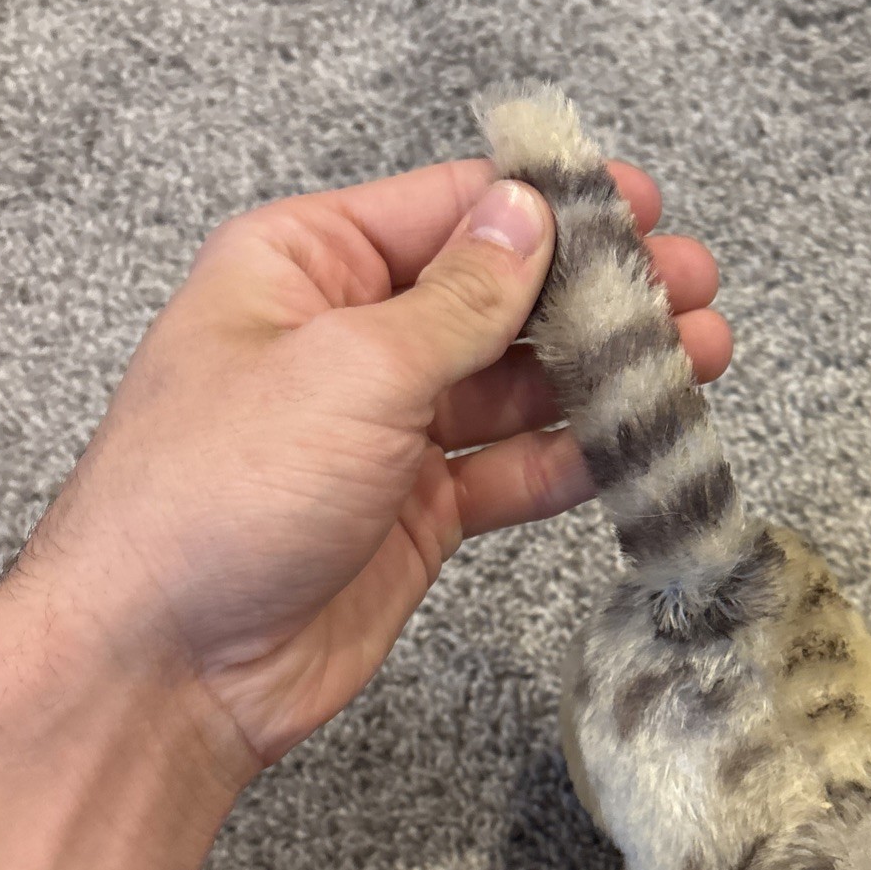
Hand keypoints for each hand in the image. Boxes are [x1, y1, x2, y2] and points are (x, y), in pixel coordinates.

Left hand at [15, 158, 730, 779]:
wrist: (171, 665)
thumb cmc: (219, 494)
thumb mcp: (349, 368)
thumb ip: (458, 297)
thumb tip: (529, 212)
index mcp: (308, 265)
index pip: (451, 209)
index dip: (554, 204)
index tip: (646, 208)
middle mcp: (351, 339)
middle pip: (500, 297)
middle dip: (599, 293)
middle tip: (694, 291)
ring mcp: (388, 429)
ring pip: (518, 387)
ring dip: (604, 376)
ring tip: (699, 359)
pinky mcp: (418, 511)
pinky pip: (512, 471)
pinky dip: (574, 459)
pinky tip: (640, 445)